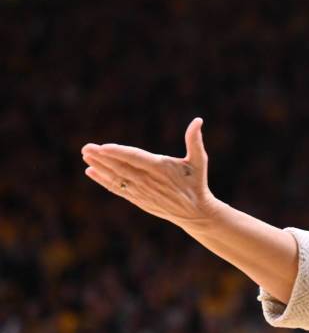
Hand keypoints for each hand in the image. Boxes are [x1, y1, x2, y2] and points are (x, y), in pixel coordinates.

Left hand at [81, 117, 218, 226]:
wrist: (194, 212)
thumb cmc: (196, 183)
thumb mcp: (199, 161)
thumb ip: (195, 141)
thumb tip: (198, 120)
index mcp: (161, 169)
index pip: (136, 158)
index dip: (118, 153)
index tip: (103, 147)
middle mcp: (149, 181)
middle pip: (121, 168)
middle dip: (102, 158)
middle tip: (86, 147)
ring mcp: (142, 192)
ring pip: (116, 178)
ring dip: (100, 167)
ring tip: (86, 156)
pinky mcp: (138, 200)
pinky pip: (117, 189)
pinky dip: (103, 181)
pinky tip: (91, 172)